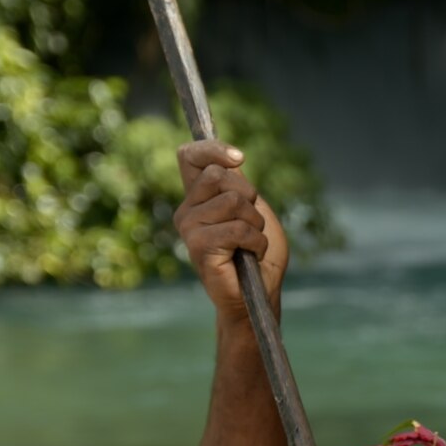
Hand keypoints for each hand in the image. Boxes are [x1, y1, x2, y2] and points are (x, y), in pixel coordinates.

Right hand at [173, 140, 289, 325]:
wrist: (258, 295)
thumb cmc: (257, 254)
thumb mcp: (253, 209)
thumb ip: (238, 184)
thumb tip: (231, 161)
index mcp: (197, 198)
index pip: (189, 156)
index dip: (212, 149)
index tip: (239, 158)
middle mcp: (187, 210)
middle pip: (219, 176)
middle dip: (249, 197)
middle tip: (251, 224)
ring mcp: (189, 229)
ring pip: (233, 201)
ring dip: (255, 224)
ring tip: (250, 245)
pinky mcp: (199, 247)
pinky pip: (239, 229)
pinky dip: (256, 242)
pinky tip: (250, 257)